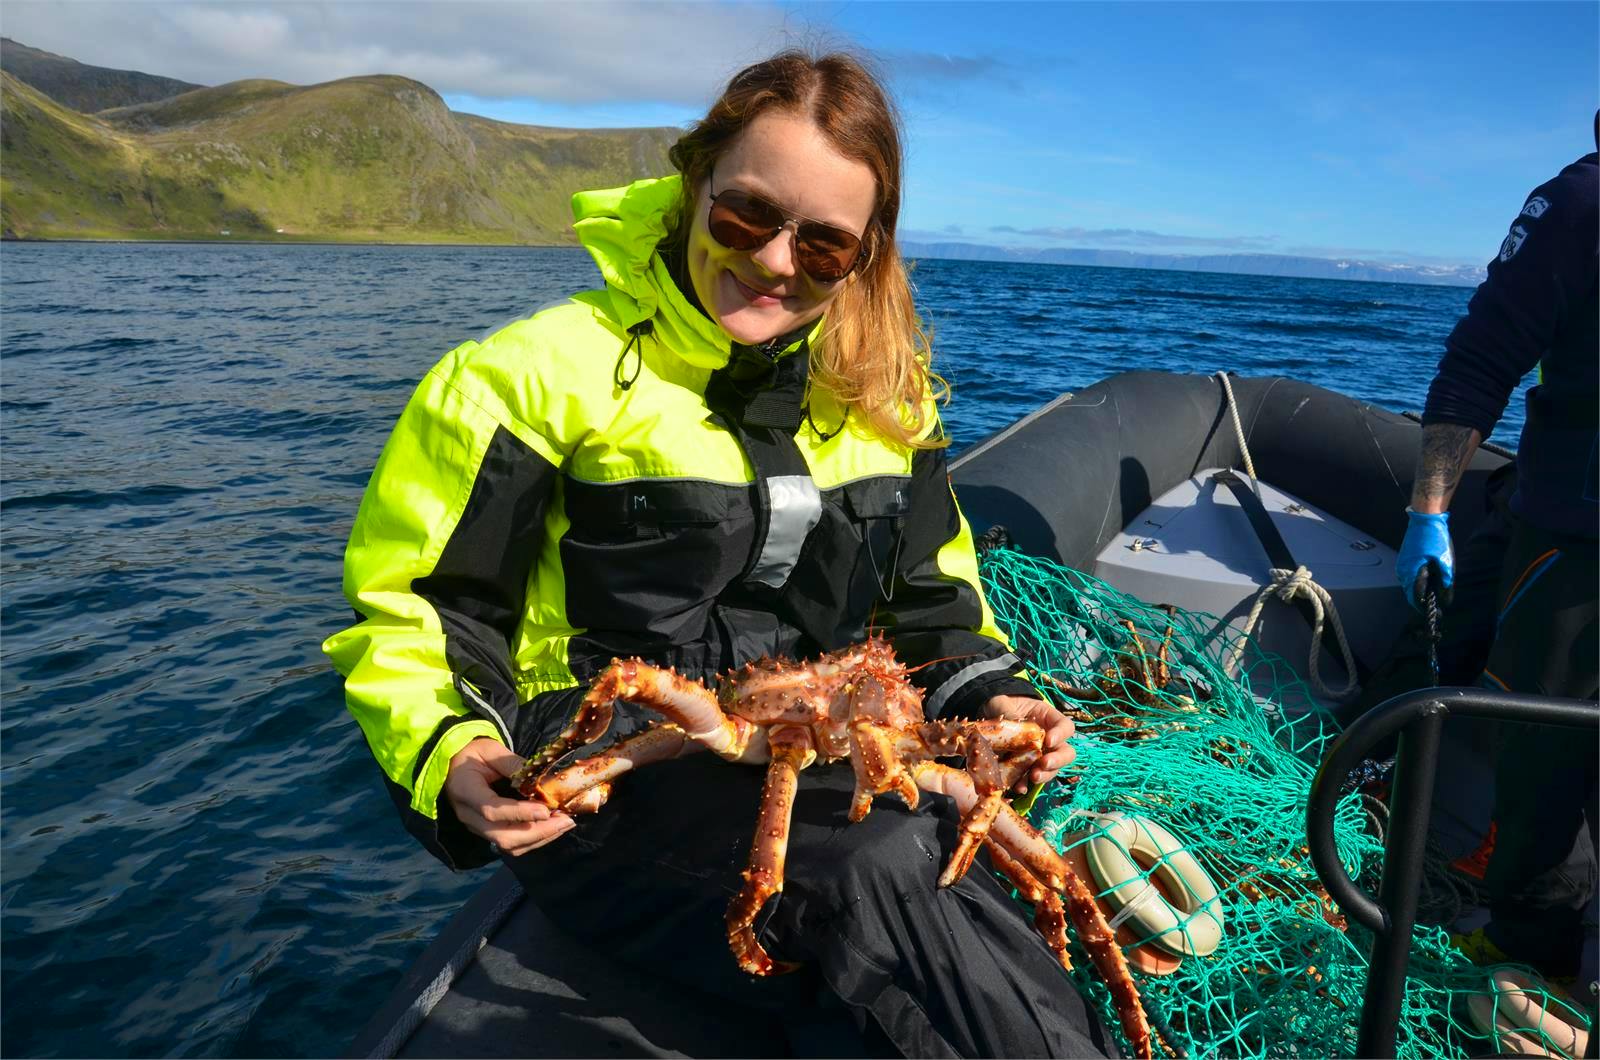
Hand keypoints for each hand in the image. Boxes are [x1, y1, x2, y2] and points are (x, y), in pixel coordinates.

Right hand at [444, 737, 574, 856]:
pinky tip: (552, 828)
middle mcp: (468, 815)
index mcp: (465, 790)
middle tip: (566, 821)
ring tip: (563, 824)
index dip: (520, 813)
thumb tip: (540, 777)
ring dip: (539, 838)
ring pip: (508, 845)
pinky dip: (533, 840)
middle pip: (502, 836)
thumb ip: (512, 763)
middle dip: (538, 832)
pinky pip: (510, 844)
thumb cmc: (471, 753)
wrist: (453, 763)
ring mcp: (476, 826)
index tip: (546, 811)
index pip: (492, 810)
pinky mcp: (486, 831)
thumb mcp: (490, 749)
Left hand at [983, 694, 1074, 792]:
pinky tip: (1019, 787)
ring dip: (1045, 775)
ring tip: (1033, 777)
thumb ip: (1009, 712)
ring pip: (1052, 769)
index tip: (1049, 740)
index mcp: (1048, 719)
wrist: (989, 714)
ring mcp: (1040, 754)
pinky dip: (1026, 784)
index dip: (1061, 735)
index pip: (1066, 727)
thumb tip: (1013, 726)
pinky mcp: (1026, 767)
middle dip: (1057, 760)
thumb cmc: (1001, 703)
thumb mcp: (1002, 703)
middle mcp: (1049, 739)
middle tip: (1044, 763)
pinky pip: (1031, 778)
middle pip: (1066, 752)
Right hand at [1396, 508, 1453, 609]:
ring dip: (1421, 591)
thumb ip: (1446, 582)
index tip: (1437, 614)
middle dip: (1423, 601)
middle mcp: (1403, 571)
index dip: (1426, 608)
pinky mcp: (1404, 560)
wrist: (1425, 518)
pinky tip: (1430, 578)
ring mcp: (1402, 565)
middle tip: (1438, 605)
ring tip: (1436, 592)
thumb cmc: (1435, 538)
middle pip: (1411, 593)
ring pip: (1410, 585)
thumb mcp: (1445, 561)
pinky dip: (1418, 581)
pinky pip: (1409, 576)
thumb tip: (1446, 599)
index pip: (1416, 598)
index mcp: (1412, 572)